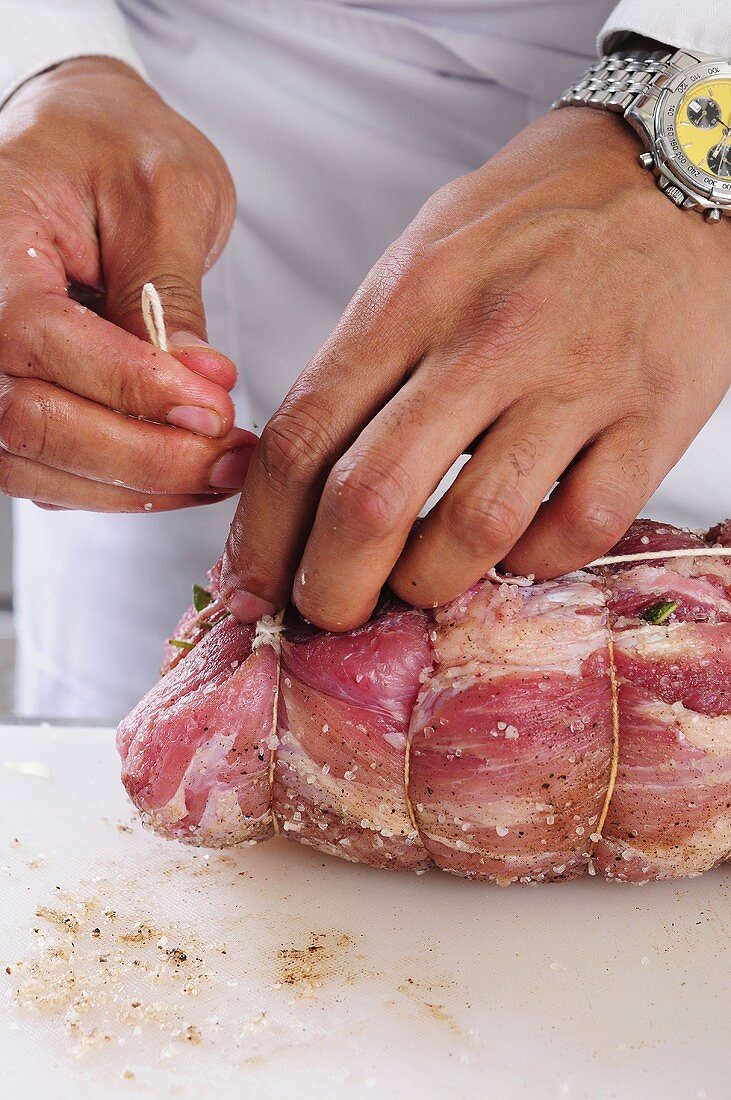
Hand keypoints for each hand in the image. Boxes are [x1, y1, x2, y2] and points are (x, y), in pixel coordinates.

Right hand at [0, 58, 255, 511]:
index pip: (37, 338)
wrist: (82, 148)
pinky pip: (53, 473)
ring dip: (140, 485)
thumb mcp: (164, 194)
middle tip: (231, 454)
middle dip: (144, 454)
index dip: (130, 386)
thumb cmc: (116, 150)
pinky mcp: (15, 405)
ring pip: (38, 464)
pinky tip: (188, 468)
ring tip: (223, 468)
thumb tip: (199, 382)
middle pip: (29, 421)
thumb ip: (171, 291)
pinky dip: (124, 487)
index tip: (215, 407)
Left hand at [221, 108, 730, 628]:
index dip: (262, 532)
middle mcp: (484, 339)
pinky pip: (577, 529)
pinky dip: (533, 562)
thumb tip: (301, 476)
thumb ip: (364, 359)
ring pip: (473, 530)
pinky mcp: (652, 418)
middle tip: (326, 612)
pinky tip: (515, 551)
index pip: (302, 436)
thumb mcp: (425, 254)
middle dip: (330, 585)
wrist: (675, 172)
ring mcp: (574, 381)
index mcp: (410, 296)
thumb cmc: (536, 218)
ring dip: (429, 584)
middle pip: (371, 500)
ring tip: (418, 584)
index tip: (253, 580)